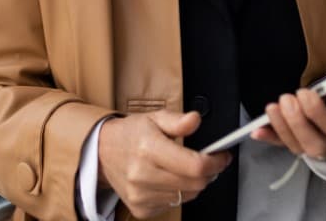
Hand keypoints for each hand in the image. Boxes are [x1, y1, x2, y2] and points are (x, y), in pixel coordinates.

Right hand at [97, 110, 230, 217]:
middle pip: (195, 184)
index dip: (216, 162)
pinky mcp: (140, 208)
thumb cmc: (131, 134)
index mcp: (149, 149)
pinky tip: (169, 180)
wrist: (102, 151)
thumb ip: (178, 121)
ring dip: (194, 183)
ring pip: (187, 196)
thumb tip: (195, 120)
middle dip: (209, 173)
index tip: (222, 156)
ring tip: (185, 168)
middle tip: (208, 161)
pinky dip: (178, 193)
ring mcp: (140, 195)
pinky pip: (172, 205)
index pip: (194, 165)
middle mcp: (143, 175)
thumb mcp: (155, 118)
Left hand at [251, 71, 325, 158]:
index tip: (305, 93)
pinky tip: (257, 130)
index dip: (317, 114)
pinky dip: (272, 138)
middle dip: (296, 123)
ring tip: (272, 108)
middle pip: (315, 144)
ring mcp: (322, 141)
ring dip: (281, 129)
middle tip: (286, 100)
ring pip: (300, 147)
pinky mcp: (308, 138)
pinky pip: (289, 143)